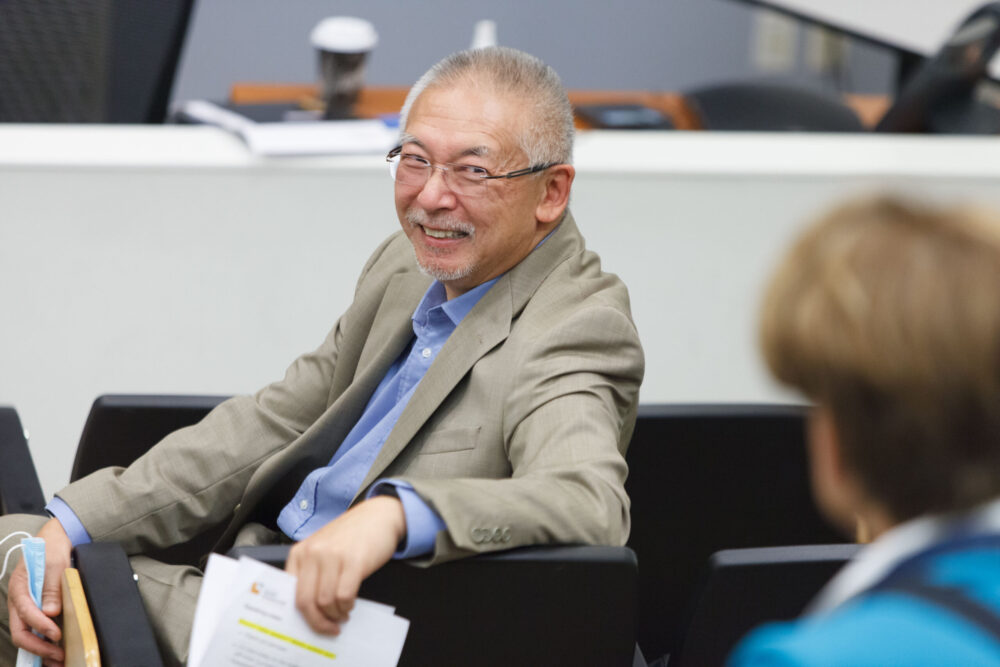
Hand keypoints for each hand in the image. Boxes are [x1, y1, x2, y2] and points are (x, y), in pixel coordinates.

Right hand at [8, 518, 70, 664]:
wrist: (53, 543)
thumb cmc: (51, 551)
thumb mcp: (55, 565)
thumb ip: (52, 588)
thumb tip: (51, 612)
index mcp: (19, 588)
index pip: (26, 613)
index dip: (40, 626)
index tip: (56, 635)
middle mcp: (18, 601)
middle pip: (20, 631)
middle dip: (38, 646)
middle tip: (58, 655)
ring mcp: (25, 608)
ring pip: (26, 635)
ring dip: (40, 650)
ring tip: (58, 660)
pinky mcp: (34, 611)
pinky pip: (34, 631)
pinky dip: (43, 643)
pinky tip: (55, 652)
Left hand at [285, 496, 404, 634]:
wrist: (378, 515)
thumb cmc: (350, 536)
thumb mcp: (322, 549)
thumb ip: (312, 572)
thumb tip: (309, 609)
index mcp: (300, 552)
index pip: (291, 593)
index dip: (302, 616)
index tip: (311, 627)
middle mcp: (312, 553)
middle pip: (306, 601)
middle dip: (318, 622)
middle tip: (330, 628)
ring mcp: (332, 556)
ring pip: (325, 602)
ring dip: (336, 614)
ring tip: (343, 613)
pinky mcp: (353, 561)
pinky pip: (344, 596)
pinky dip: (347, 606)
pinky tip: (350, 604)